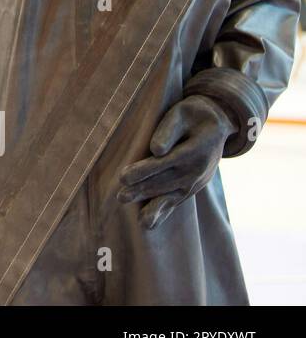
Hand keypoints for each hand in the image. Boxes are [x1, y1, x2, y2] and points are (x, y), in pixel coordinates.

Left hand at [118, 95, 236, 229]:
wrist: (216, 125)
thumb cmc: (192, 115)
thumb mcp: (182, 113)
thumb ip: (169, 130)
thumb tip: (156, 150)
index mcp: (197, 148)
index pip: (167, 162)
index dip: (145, 170)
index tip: (124, 177)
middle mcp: (199, 169)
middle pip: (166, 181)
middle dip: (142, 189)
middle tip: (120, 196)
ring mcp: (197, 182)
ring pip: (170, 195)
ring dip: (150, 204)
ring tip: (131, 210)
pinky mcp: (192, 188)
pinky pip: (177, 202)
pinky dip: (162, 212)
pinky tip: (147, 224)